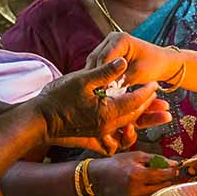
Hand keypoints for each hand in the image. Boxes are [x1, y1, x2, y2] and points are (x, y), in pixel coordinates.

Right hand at [35, 58, 169, 146]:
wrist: (39, 119)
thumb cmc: (57, 98)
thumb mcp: (82, 80)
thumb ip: (105, 71)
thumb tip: (123, 61)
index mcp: (107, 112)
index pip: (135, 101)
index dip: (147, 92)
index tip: (155, 84)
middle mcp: (107, 126)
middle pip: (135, 115)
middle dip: (148, 105)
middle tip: (158, 96)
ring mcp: (100, 132)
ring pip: (127, 125)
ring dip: (139, 116)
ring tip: (147, 108)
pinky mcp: (93, 134)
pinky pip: (115, 133)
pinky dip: (124, 127)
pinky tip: (126, 122)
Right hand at [86, 32, 181, 86]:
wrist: (162, 62)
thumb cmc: (154, 66)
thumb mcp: (137, 74)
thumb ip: (121, 80)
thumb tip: (104, 90)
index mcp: (120, 39)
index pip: (104, 59)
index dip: (101, 76)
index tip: (99, 93)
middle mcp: (111, 38)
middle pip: (97, 60)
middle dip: (96, 77)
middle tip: (94, 96)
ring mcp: (108, 44)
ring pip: (95, 63)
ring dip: (95, 78)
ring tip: (94, 94)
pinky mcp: (107, 53)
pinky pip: (98, 66)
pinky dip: (98, 77)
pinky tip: (97, 89)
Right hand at [88, 151, 179, 195]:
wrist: (98, 179)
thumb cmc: (117, 164)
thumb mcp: (136, 156)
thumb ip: (155, 159)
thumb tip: (173, 163)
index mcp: (137, 175)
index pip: (162, 175)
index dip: (172, 172)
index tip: (177, 168)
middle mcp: (136, 190)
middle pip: (162, 187)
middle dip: (169, 180)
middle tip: (171, 173)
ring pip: (157, 195)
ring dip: (162, 187)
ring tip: (161, 180)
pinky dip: (153, 193)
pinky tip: (151, 186)